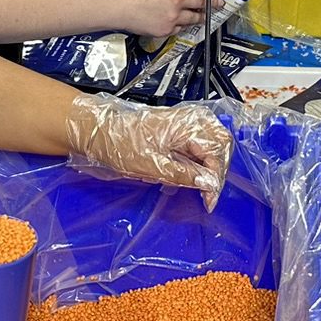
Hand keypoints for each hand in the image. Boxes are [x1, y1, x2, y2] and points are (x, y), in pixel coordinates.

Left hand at [65, 94, 232, 210]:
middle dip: (218, 172)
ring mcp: (184, 124)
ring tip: (203, 189)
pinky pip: (199, 146)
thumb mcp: (152, 165)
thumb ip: (184, 174)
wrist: (98, 132)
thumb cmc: (120, 143)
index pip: (216, 151)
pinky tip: (193, 177)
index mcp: (186, 123)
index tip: (209, 200)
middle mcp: (190, 119)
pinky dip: (200, 163)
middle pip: (221, 145)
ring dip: (211, 168)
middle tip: (208, 196)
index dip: (216, 178)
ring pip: (213, 145)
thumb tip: (208, 184)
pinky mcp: (178, 131)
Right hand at [113, 0, 207, 35]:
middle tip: (219, 4)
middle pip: (202, 0)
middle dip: (213, 3)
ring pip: (195, 16)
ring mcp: (173, 14)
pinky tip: (182, 21)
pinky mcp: (167, 28)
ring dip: (202, 16)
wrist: (119, 5)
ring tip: (205, 15)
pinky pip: (181, 27)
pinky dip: (182, 24)